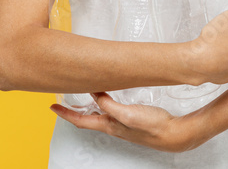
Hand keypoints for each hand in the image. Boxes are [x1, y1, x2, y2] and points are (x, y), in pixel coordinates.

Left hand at [50, 92, 200, 152]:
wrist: (175, 134)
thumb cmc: (154, 126)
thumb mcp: (127, 114)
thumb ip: (109, 105)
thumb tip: (94, 95)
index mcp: (109, 125)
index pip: (81, 120)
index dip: (65, 114)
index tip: (53, 107)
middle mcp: (113, 125)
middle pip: (86, 118)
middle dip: (72, 110)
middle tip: (62, 101)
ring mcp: (122, 122)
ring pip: (98, 113)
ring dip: (87, 106)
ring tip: (79, 97)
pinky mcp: (131, 118)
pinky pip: (110, 109)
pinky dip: (103, 102)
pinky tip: (106, 96)